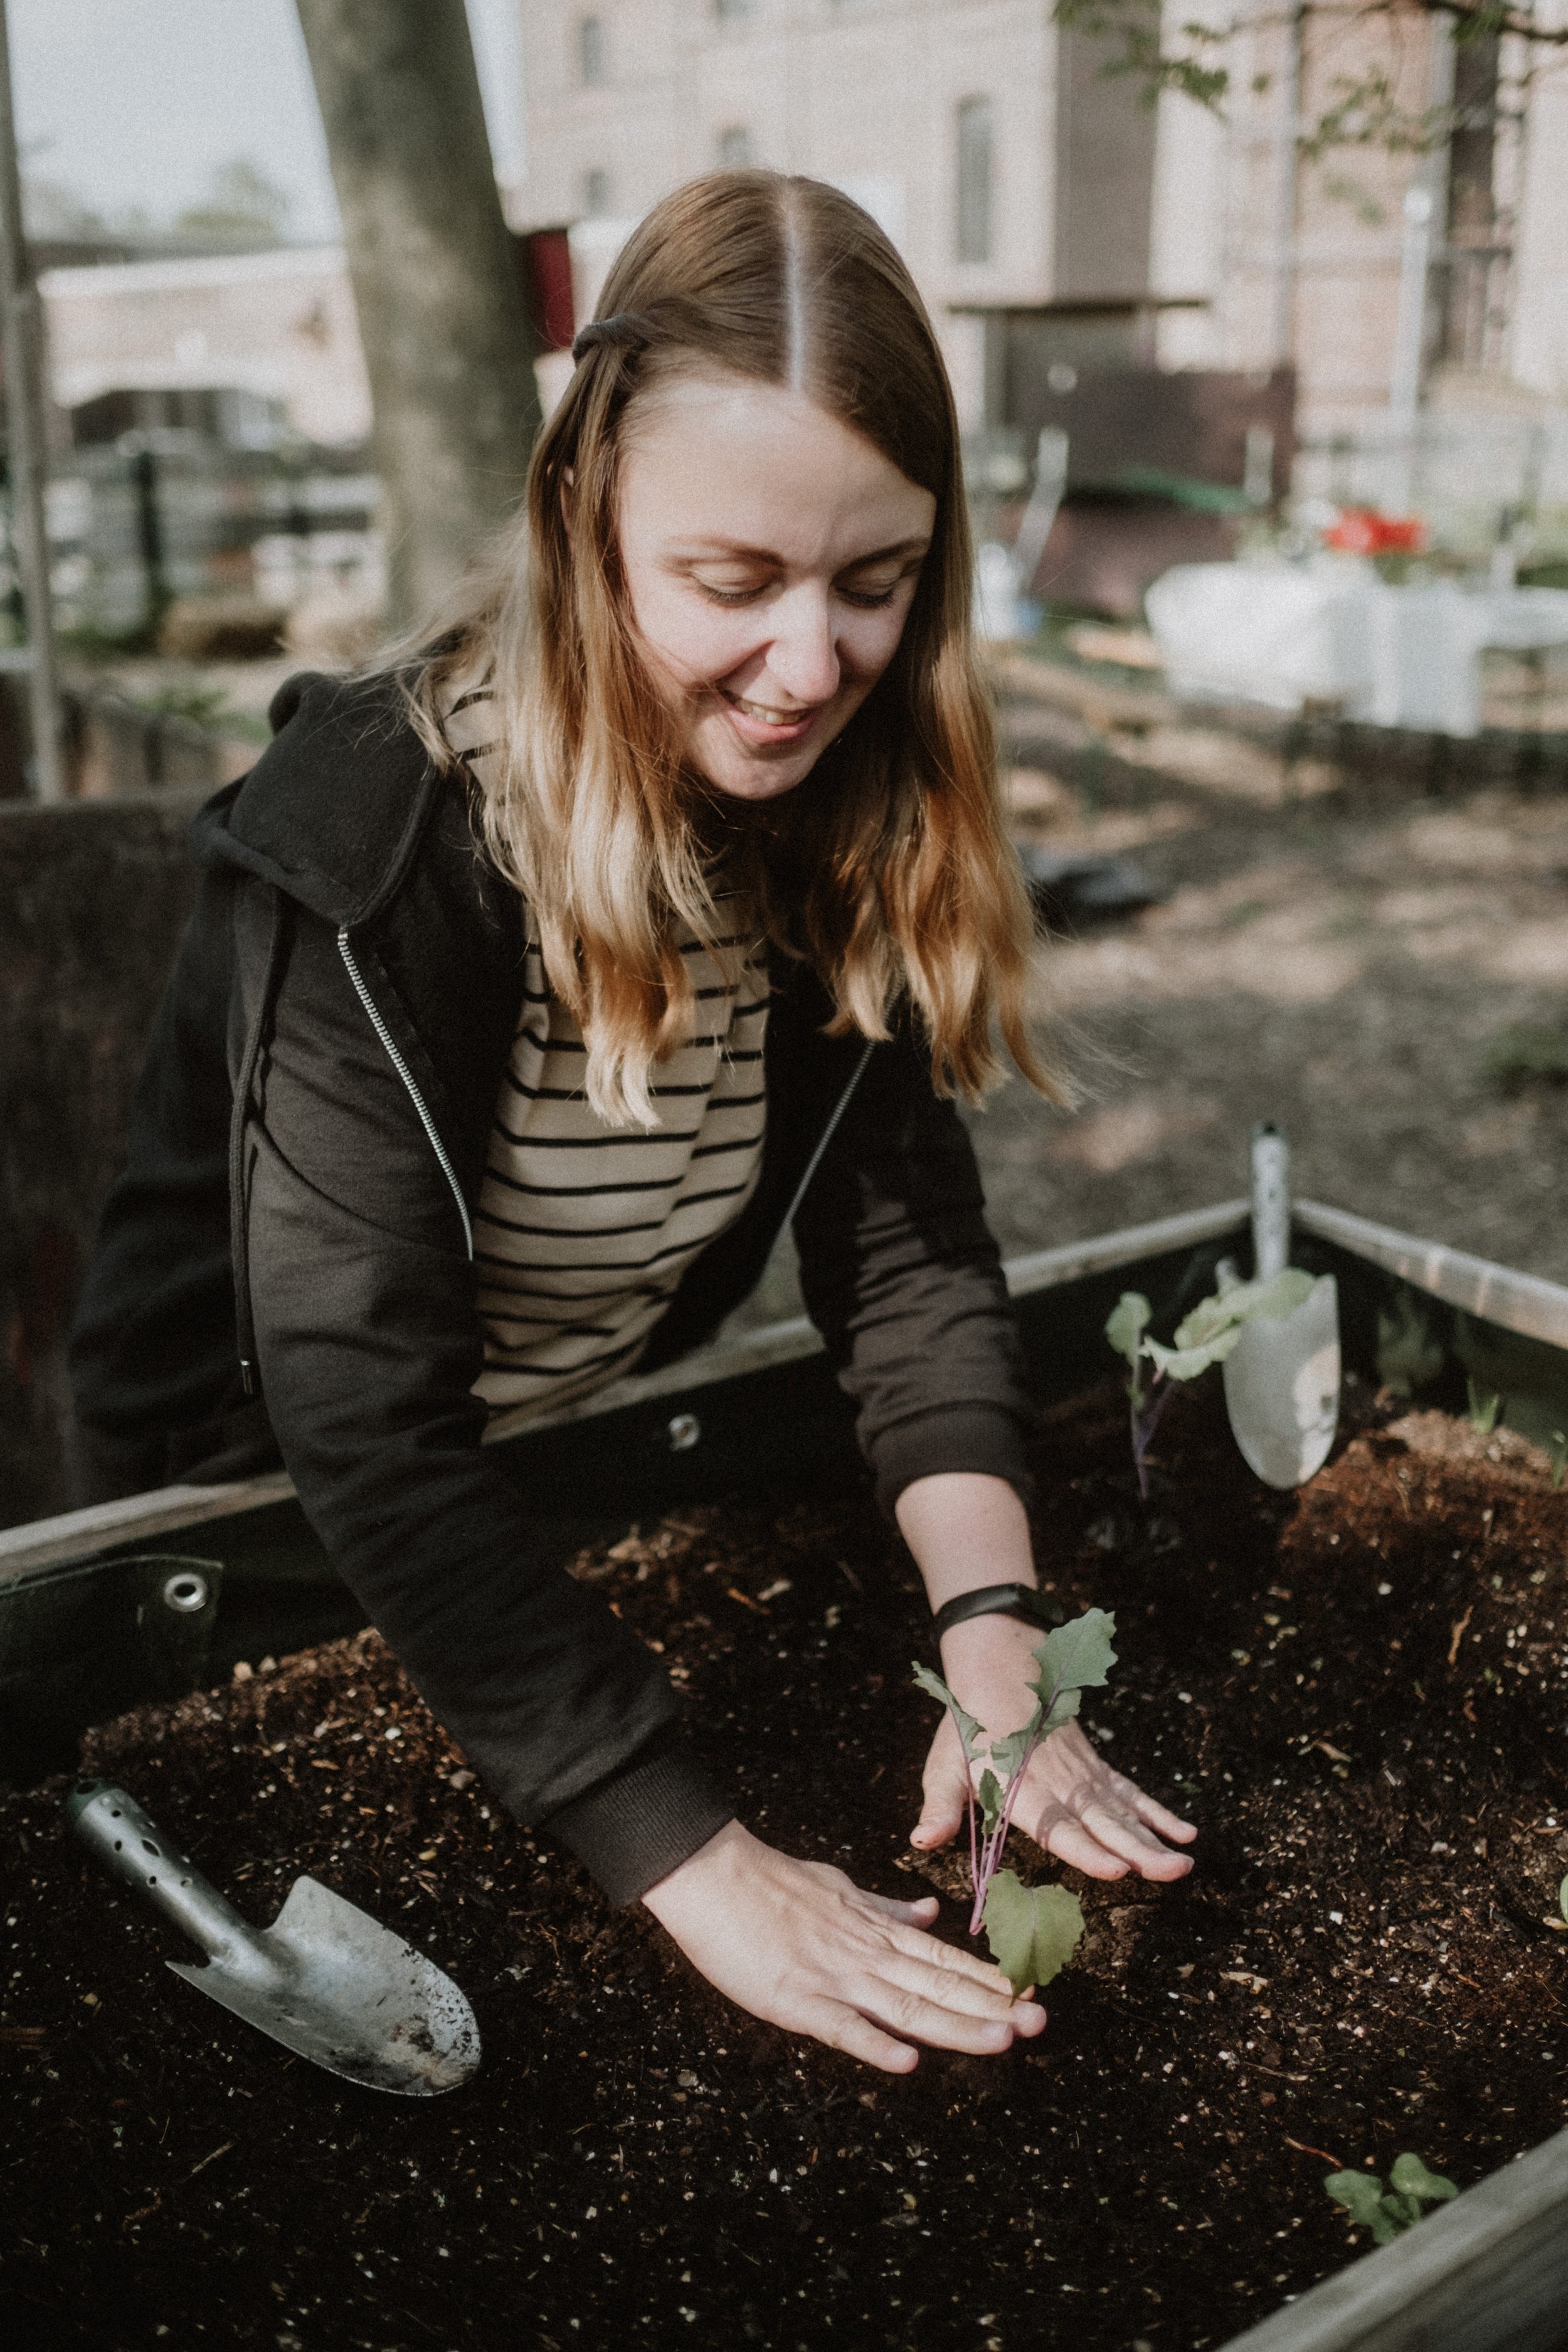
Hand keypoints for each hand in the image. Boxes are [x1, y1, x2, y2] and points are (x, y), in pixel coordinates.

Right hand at [642, 1819, 1046, 2072]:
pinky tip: (907, 2061)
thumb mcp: (839, 1886)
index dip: (987, 1979)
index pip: (943, 1958)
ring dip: (955, 2027)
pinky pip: (841, 2026)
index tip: (1029, 1993)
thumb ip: (885, 1905)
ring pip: (905, 2006)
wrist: (715, 1873)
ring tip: (1002, 2042)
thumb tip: (929, 1912)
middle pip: (937, 1985)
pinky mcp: (795, 1998)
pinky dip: (874, 2043)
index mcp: (874, 1929)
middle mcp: (865, 1953)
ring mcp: (833, 1976)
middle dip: (990, 2007)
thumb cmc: (773, 1881)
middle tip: (1040, 2023)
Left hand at [911, 1613, 1196, 1881]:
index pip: (1057, 1827)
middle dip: (1139, 1851)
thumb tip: (921, 1840)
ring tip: (1184, 1864)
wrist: (998, 1672)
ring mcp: (1082, 1774)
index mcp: (1021, 1789)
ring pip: (1122, 1810)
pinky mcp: (1095, 1767)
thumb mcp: (944, 1766)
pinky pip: (1130, 1791)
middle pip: (1102, 1822)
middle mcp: (1059, 1783)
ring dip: (1154, 1837)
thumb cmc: (968, 1728)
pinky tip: (1184, 1833)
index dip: (1087, 1851)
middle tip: (1172, 1874)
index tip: (1117, 1870)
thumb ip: (939, 1807)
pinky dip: (1157, 1812)